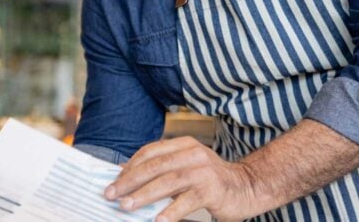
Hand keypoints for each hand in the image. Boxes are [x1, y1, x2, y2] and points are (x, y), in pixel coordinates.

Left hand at [105, 137, 265, 221]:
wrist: (247, 187)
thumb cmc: (212, 179)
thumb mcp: (187, 166)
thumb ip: (162, 168)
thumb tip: (126, 174)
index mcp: (183, 145)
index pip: (150, 152)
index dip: (129, 167)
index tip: (114, 182)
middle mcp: (193, 154)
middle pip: (154, 166)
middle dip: (129, 181)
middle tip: (111, 194)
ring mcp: (203, 171)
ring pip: (167, 181)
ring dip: (143, 195)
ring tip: (127, 206)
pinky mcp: (211, 190)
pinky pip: (185, 202)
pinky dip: (169, 212)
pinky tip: (156, 221)